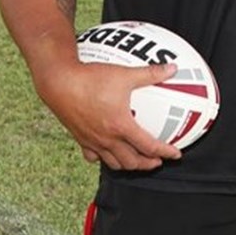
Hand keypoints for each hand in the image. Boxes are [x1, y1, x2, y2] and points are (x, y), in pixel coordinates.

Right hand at [37, 60, 181, 170]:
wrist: (59, 83)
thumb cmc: (91, 78)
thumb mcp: (126, 74)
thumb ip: (151, 73)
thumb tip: (173, 68)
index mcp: (121, 126)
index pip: (149, 146)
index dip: (165, 152)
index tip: (176, 154)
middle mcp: (107, 139)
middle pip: (132, 161)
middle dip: (148, 164)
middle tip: (158, 161)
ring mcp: (92, 141)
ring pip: (113, 163)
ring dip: (129, 165)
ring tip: (137, 160)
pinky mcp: (80, 139)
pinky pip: (94, 156)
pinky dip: (104, 158)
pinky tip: (109, 152)